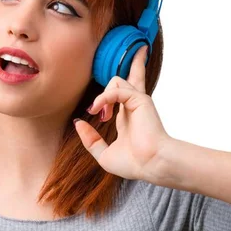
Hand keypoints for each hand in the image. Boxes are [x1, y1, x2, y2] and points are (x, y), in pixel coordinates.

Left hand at [73, 45, 170, 180]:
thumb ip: (90, 139)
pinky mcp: (139, 100)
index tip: (93, 112)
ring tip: (100, 113)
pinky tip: (97, 109)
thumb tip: (78, 122)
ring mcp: (137, 101)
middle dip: (125, 65)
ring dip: (103, 95)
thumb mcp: (104, 154)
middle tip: (121, 71)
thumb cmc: (135, 163)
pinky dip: (104, 97)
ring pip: (117, 79)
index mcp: (127, 116)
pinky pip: (117, 89)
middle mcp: (133, 106)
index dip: (104, 98)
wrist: (152, 165)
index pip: (120, 95)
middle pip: (129, 76)